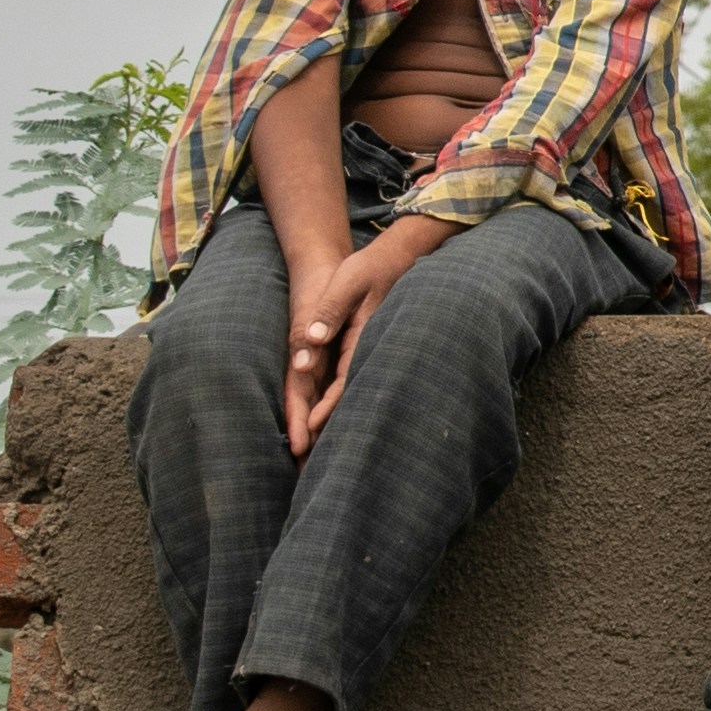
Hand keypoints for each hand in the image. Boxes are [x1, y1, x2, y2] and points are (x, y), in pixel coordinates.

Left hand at [282, 223, 442, 452]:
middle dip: (331, 423)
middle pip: (350, 393)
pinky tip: (332, 413)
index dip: (328, 406)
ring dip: (336, 416)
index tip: (311, 428)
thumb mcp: (348, 282)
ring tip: (319, 445)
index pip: (345, 380)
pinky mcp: (365, 345)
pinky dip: (340, 398)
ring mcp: (368, 348)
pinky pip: (352, 377)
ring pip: (352, 389)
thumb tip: (310, 339)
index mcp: (363, 337)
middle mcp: (368, 348)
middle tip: (312, 454)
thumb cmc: (371, 267)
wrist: (400, 256)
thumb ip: (329, 311)